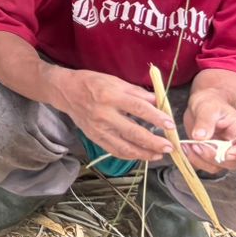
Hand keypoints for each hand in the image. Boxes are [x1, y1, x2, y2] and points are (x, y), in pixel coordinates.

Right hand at [53, 69, 173, 162]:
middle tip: (170, 146)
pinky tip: (142, 155)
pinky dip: (130, 155)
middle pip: (134, 132)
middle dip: (154, 142)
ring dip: (145, 153)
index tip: (170, 125)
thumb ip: (137, 92)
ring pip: (125, 147)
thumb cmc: (91, 83)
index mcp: (111, 96)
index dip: (156, 118)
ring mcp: (99, 129)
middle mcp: (104, 114)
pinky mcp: (95, 137)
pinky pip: (115, 151)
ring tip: (159, 155)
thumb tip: (158, 102)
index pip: (138, 109)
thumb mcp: (114, 81)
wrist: (65, 92)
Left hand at [182, 89, 235, 172]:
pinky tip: (185, 147)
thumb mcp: (207, 107)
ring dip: (200, 160)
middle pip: (232, 162)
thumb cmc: (210, 103)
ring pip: (217, 167)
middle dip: (211, 156)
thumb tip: (200, 137)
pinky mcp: (212, 157)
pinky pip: (205, 165)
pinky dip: (194, 160)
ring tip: (188, 145)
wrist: (202, 105)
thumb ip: (205, 121)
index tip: (223, 152)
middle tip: (196, 144)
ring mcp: (224, 153)